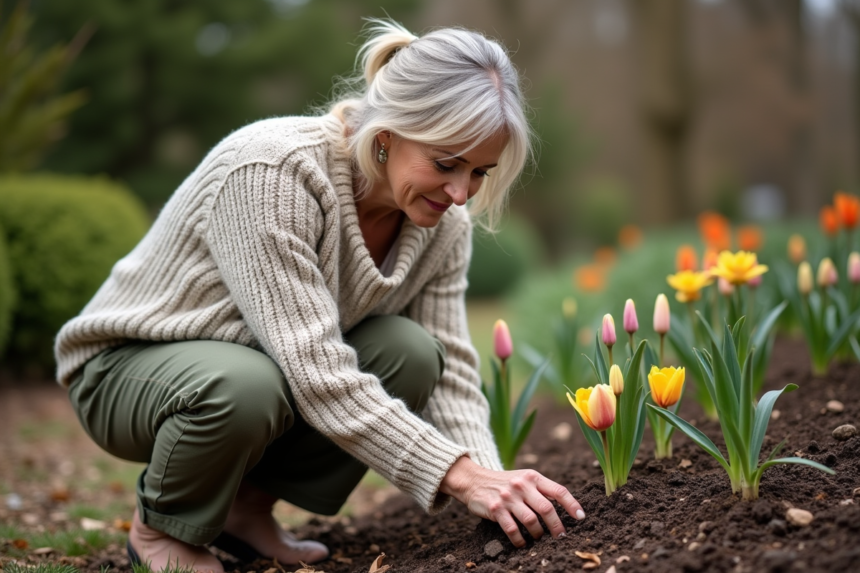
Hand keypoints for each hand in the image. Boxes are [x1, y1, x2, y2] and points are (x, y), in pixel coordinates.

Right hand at [439, 456, 584, 547]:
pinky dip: (520, 540)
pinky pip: (513, 530)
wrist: (474, 480)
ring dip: (538, 534)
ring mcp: (508, 497)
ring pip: (531, 521)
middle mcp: (522, 485)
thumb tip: (565, 508)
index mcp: (532, 477)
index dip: (572, 504)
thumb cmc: (505, 483)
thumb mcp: (523, 479)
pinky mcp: (496, 509)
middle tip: (561, 536)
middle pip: (547, 508)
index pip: (558, 490)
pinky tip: (522, 544)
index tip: (581, 517)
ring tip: (539, 538)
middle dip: (557, 526)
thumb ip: (541, 489)